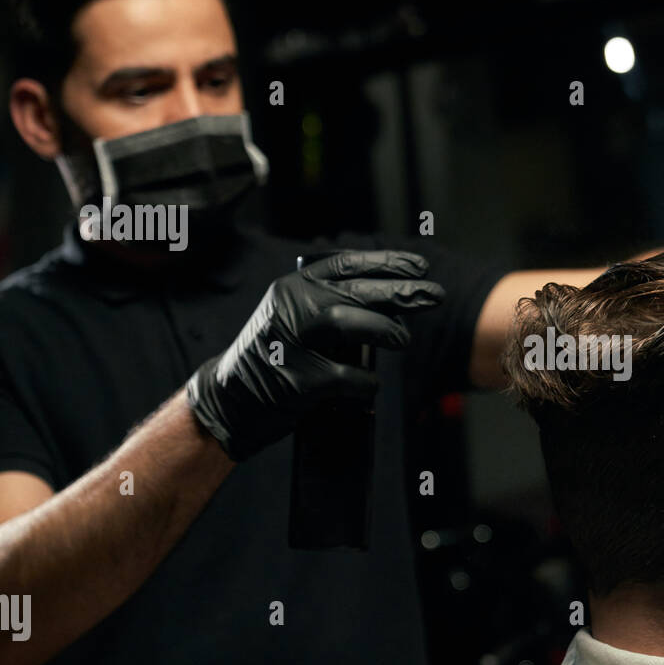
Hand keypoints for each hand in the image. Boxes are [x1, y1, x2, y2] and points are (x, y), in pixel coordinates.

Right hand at [186, 249, 443, 460]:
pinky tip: (371, 387)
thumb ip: (332, 306)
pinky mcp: (296, 379)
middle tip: (434, 295)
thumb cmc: (275, 360)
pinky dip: (366, 383)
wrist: (229, 401)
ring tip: (404, 340)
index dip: (387, 264)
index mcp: (293, 288)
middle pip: (354, 291)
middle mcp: (290, 308)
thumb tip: (393, 302)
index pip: (346, 265)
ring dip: (384, 330)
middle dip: (400, 293)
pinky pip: (345, 377)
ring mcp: (290, 341)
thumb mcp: (294, 318)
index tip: (420, 267)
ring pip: (347, 323)